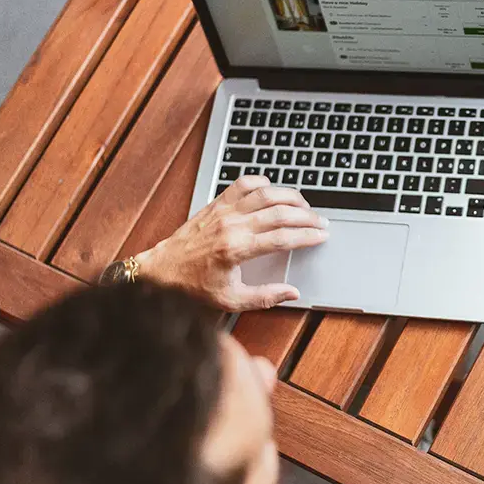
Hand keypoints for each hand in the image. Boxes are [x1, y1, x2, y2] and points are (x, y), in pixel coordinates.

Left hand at [135, 176, 327, 311]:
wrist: (162, 270)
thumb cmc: (193, 286)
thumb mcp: (231, 300)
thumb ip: (265, 297)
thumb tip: (291, 292)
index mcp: (236, 250)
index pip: (282, 238)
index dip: (307, 236)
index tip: (321, 236)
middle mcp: (231, 225)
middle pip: (280, 212)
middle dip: (306, 216)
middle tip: (321, 221)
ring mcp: (224, 211)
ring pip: (265, 193)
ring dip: (289, 196)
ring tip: (304, 205)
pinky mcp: (216, 204)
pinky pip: (243, 184)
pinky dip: (261, 182)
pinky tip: (272, 190)